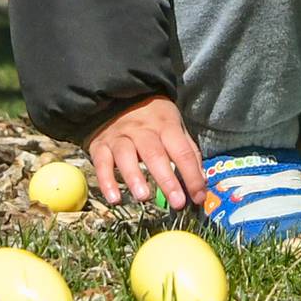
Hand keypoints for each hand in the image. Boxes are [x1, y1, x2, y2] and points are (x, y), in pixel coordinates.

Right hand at [85, 96, 206, 210]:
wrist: (120, 97)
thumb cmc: (154, 118)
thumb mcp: (176, 126)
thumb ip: (188, 151)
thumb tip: (200, 182)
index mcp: (166, 126)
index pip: (182, 152)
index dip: (192, 175)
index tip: (198, 197)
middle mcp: (143, 130)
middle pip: (155, 155)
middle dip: (167, 180)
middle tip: (176, 203)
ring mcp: (120, 137)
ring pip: (126, 156)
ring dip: (135, 177)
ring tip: (143, 197)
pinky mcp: (100, 145)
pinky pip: (101, 163)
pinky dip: (106, 181)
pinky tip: (114, 198)